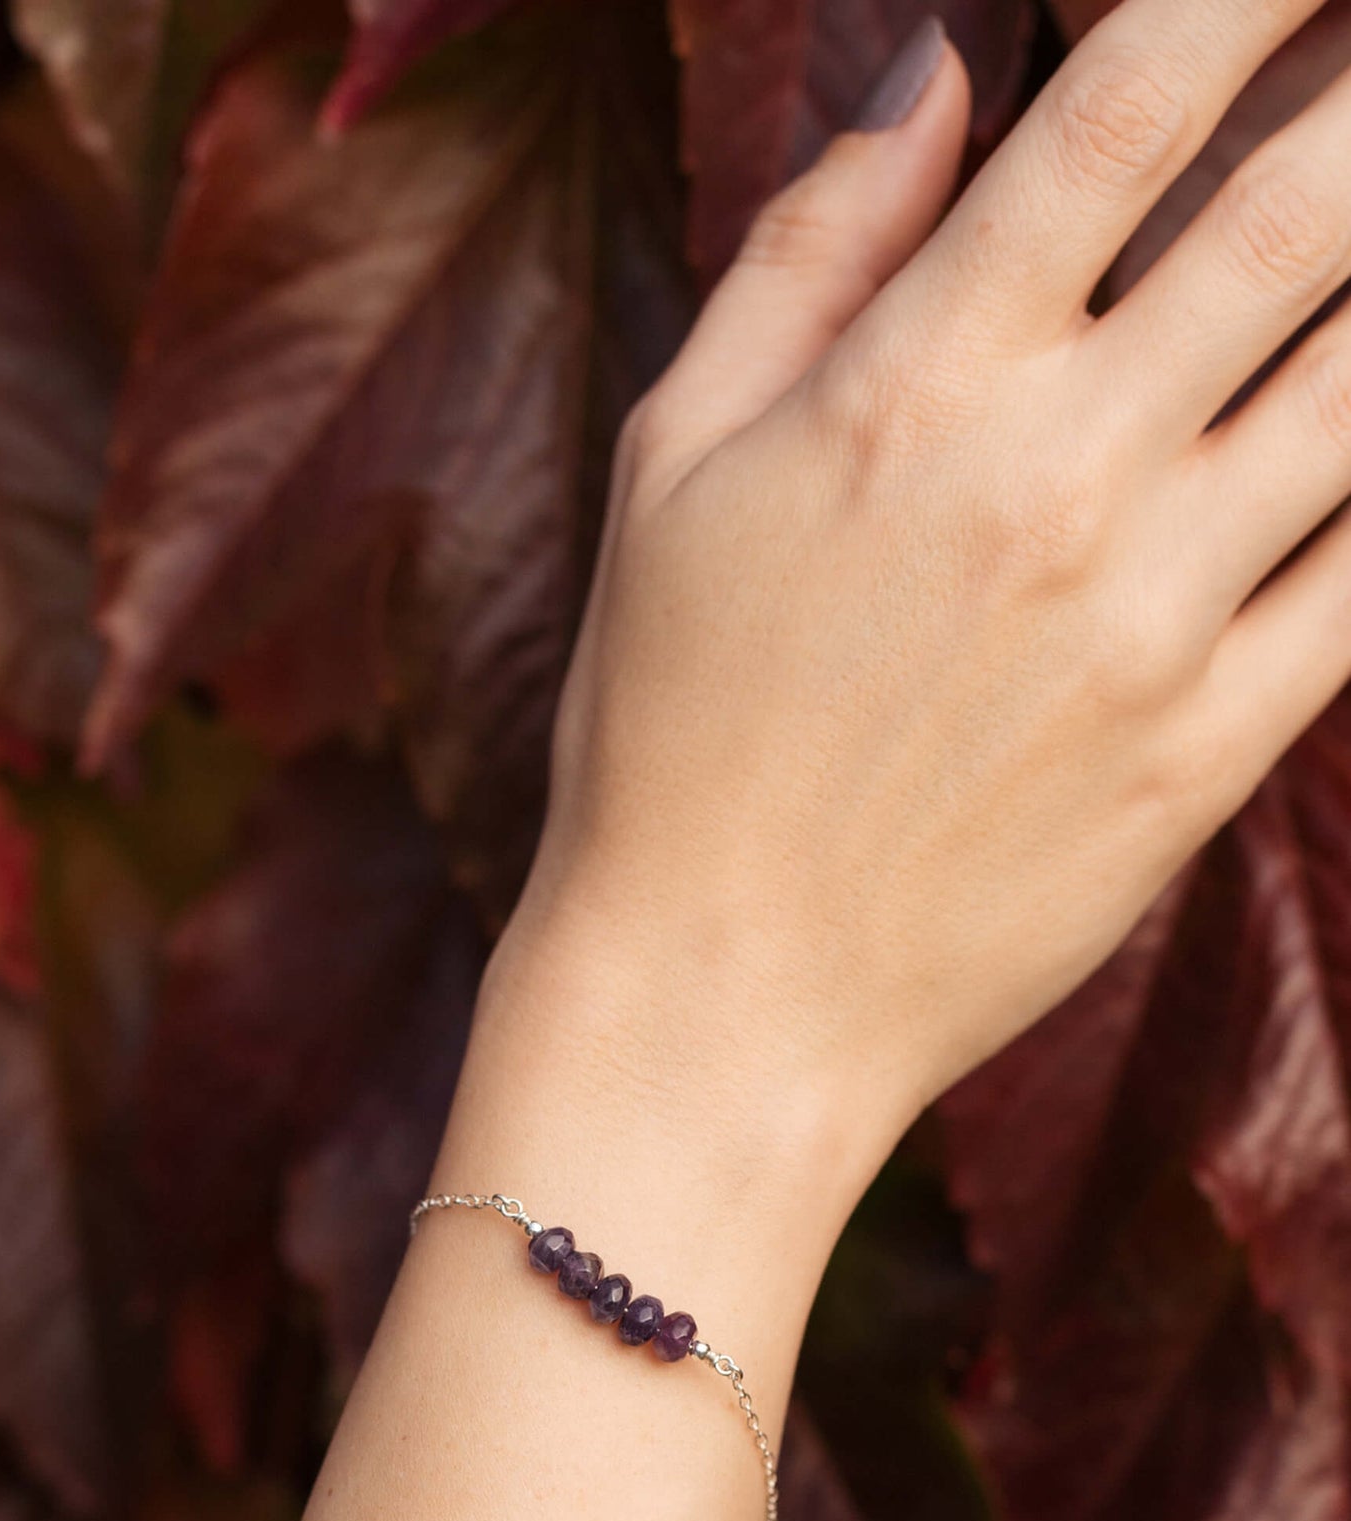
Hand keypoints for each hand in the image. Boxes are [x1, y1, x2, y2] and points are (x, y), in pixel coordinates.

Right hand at [500, 0, 1350, 1224]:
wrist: (724, 994)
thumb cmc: (668, 726)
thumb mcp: (676, 466)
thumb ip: (808, 252)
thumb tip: (935, 69)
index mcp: (917, 383)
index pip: (1129, 105)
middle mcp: (1058, 475)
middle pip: (1304, 210)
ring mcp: (1154, 617)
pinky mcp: (1209, 748)